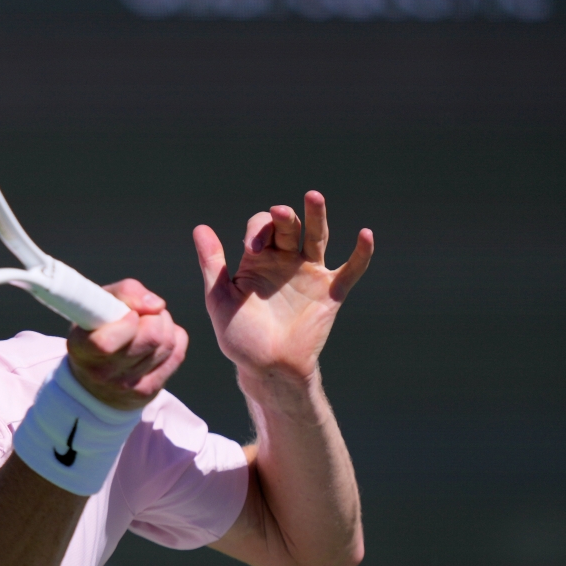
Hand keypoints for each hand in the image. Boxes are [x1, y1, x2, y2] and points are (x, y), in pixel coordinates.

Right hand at [67, 279, 188, 409]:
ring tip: (149, 322)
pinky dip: (174, 338)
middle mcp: (102, 373)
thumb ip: (125, 293)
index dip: (128, 320)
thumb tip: (157, 305)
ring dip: (164, 324)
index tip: (130, 314)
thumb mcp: (100, 303)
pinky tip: (159, 338)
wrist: (94, 379)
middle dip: (153, 316)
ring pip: (166, 344)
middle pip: (150, 337)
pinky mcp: (148, 391)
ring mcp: (127, 386)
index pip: (106, 342)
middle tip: (143, 313)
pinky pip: (177, 354)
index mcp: (81, 349)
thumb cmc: (97, 329)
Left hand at [194, 191, 372, 380]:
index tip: (252, 248)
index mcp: (257, 259)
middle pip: (289, 226)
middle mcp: (284, 261)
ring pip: (317, 237)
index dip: (258, 230)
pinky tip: (366, 234)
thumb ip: (212, 264)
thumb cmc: (241, 338)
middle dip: (284, 217)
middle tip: (280, 213)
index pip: (261, 227)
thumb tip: (199, 228)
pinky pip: (350, 270)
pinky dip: (361, 254)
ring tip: (313, 196)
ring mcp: (309, 274)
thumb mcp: (221, 300)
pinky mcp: (330, 292)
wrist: (270, 369)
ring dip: (317, 217)